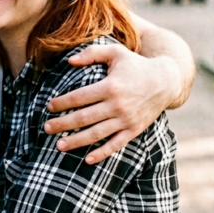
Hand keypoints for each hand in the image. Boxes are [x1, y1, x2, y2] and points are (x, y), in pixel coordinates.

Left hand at [44, 43, 181, 164]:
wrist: (166, 81)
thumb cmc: (136, 65)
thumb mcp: (116, 52)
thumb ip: (92, 53)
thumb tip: (69, 61)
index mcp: (110, 86)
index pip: (80, 97)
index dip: (62, 102)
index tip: (49, 107)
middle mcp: (117, 105)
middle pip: (84, 117)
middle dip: (63, 124)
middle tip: (46, 128)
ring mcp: (126, 119)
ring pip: (97, 133)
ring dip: (76, 141)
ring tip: (59, 146)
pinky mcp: (134, 130)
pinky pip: (116, 144)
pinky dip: (102, 153)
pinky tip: (87, 160)